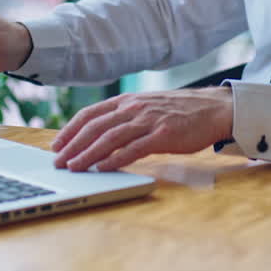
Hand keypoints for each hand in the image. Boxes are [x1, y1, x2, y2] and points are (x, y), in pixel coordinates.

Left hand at [51, 87, 233, 171]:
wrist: (213, 108)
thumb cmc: (180, 111)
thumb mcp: (148, 107)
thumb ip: (126, 117)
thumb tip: (101, 134)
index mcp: (128, 101)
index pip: (91, 114)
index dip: (70, 129)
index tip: (57, 145)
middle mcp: (134, 108)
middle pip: (95, 127)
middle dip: (73, 145)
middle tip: (58, 162)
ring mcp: (148, 121)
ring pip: (110, 138)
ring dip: (88, 154)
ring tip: (74, 167)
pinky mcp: (163, 135)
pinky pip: (134, 148)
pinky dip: (116, 159)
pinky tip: (103, 168)